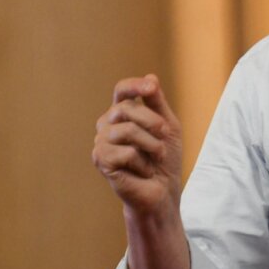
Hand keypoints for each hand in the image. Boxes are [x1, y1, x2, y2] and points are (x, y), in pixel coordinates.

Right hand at [92, 74, 183, 217]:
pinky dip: (142, 163)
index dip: (135, 85)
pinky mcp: (100, 159)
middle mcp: (107, 124)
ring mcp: (101, 142)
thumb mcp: (168, 126)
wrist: (163, 191)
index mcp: (122, 113)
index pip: (122, 90)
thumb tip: (150, 77)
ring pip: (127, 130)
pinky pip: (126, 152)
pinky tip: (141, 171)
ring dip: (151, 145)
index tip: (151, 88)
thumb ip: (158, 103)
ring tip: (154, 158)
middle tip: (164, 137)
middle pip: (127, 108)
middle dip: (153, 122)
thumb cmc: (164, 159)